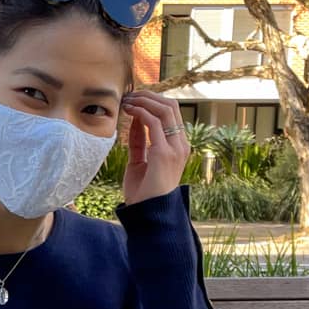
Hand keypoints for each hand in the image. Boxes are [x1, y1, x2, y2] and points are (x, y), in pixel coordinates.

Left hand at [119, 90, 189, 206]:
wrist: (147, 213)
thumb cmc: (143, 191)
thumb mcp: (139, 160)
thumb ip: (139, 140)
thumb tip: (135, 119)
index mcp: (178, 146)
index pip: (171, 112)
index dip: (153, 101)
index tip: (134, 98)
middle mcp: (181, 145)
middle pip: (171, 106)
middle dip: (149, 96)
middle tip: (129, 95)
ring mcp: (175, 148)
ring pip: (164, 109)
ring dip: (144, 100)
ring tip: (127, 100)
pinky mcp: (164, 153)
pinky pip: (154, 122)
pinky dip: (141, 112)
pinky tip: (129, 111)